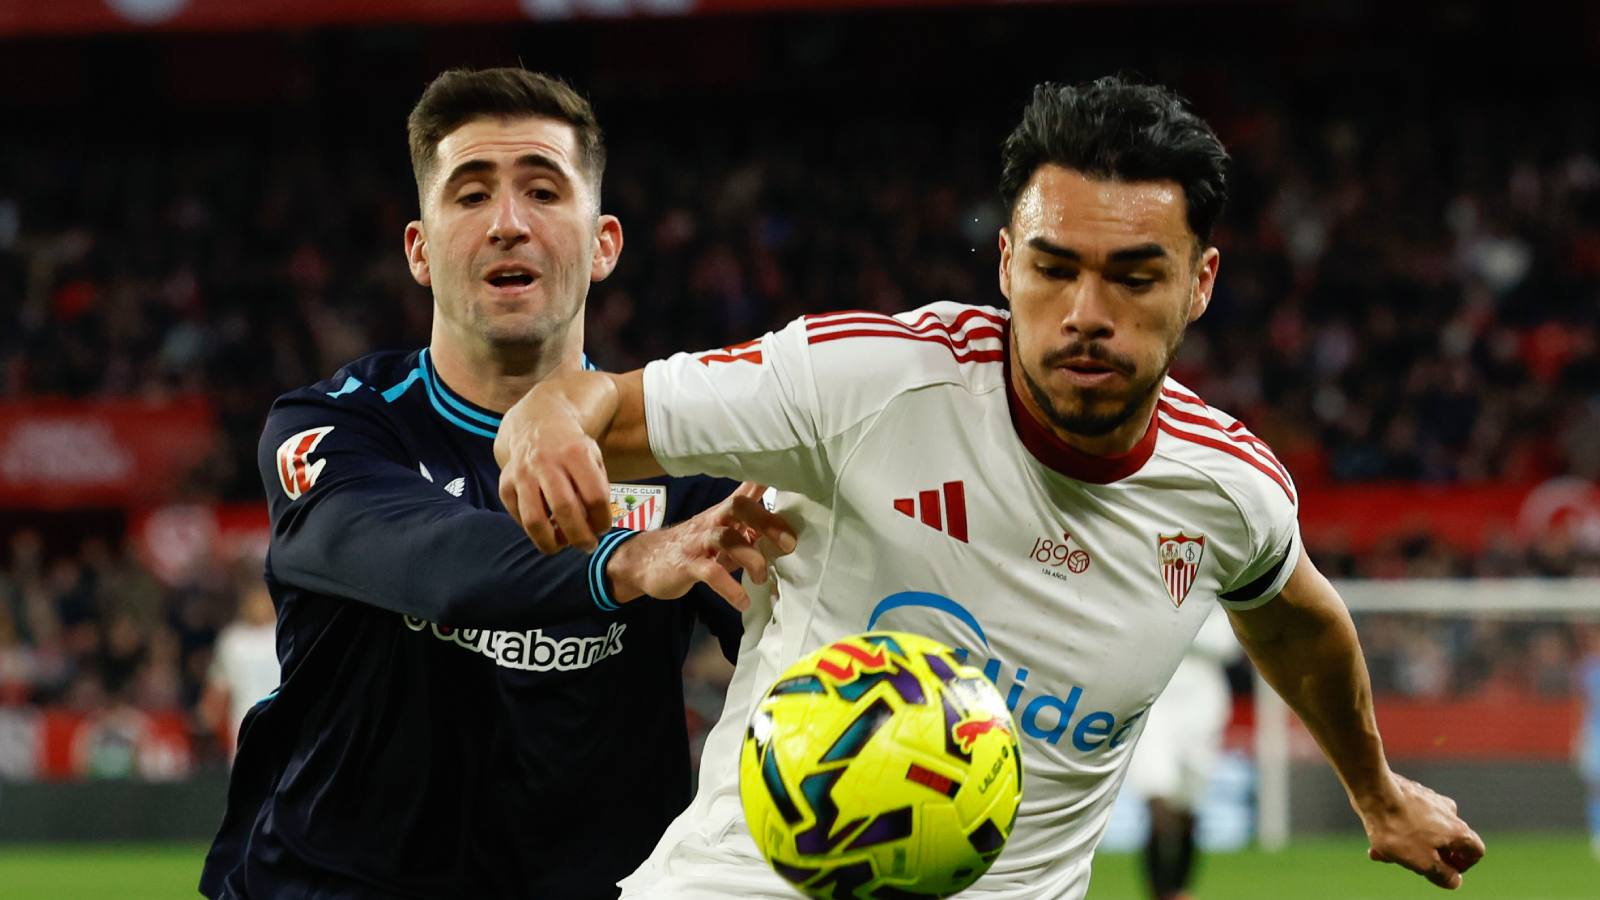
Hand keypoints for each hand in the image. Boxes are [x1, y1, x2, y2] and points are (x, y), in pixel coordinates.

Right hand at [497, 399, 613, 552]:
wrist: (537, 425)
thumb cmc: (572, 449)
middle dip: (579, 536)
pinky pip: (519, 517)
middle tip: (587, 546)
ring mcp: (522, 473)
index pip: (594, 496)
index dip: (602, 519)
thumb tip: (594, 527)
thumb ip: (597, 488)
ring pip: (534, 520)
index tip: (603, 528)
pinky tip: (546, 529)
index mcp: (575, 452)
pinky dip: (533, 531)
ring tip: (562, 546)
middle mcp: (546, 461)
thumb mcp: (593, 457)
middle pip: (565, 510)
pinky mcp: (505, 484)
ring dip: (551, 542)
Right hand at [605, 483, 797, 610]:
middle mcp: (712, 521)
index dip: (767, 483)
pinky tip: (742, 600)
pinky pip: (710, 573)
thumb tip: (784, 530)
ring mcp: (698, 542)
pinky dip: (730, 588)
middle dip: (766, 521)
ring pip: (726, 538)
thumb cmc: (692, 547)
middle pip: (738, 506)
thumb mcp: (722, 534)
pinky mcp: (686, 565)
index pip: (746, 491)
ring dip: (751, 558)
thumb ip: (748, 530)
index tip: (795, 483)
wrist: (644, 561)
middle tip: (788, 543)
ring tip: (762, 578)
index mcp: (724, 514)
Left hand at [1359, 772, 1484, 888]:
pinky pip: (1407, 816)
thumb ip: (1443, 875)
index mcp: (1458, 830)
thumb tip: (1454, 880)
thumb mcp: (1423, 863)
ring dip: (1407, 843)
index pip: (1475, 850)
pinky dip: (1397, 827)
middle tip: (1407, 863)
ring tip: (1384, 851)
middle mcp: (1448, 811)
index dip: (1464, 865)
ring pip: (1423, 829)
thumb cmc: (1399, 828)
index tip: (1445, 870)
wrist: (1374, 791)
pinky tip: (1377, 834)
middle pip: (1446, 841)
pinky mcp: (1410, 792)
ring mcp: (1429, 799)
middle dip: (1426, 856)